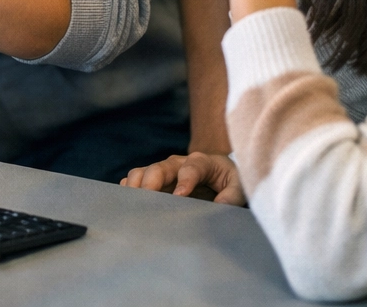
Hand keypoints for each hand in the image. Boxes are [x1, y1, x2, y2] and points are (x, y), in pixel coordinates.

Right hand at [121, 152, 246, 205]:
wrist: (221, 175)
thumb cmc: (230, 180)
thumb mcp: (239, 185)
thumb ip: (232, 195)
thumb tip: (221, 205)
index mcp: (202, 162)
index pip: (192, 167)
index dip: (185, 180)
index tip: (180, 196)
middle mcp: (179, 163)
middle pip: (161, 167)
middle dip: (152, 182)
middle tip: (146, 199)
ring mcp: (165, 171)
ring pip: (144, 172)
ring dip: (136, 185)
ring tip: (132, 202)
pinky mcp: (155, 180)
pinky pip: (136, 179)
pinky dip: (129, 189)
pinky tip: (126, 202)